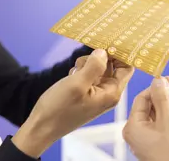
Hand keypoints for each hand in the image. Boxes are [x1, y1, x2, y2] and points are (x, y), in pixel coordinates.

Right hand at [12, 49, 133, 157]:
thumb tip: (104, 52)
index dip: (120, 53)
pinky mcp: (86, 93)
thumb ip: (94, 66)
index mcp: (112, 93)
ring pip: (99, 68)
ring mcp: (96, 93)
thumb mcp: (77, 84)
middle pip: (112, 66)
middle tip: (84, 59)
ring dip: (87, 64)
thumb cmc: (59, 109)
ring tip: (75, 71)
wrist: (41, 128)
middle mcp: (107, 93)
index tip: (106, 41)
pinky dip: (81, 71)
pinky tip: (71, 77)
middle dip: (99, 58)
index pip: (127, 67)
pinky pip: (89, 74)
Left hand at [123, 77, 168, 160]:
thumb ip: (163, 98)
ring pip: (159, 116)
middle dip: (168, 102)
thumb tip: (158, 80)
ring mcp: (146, 141)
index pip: (142, 99)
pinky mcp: (157, 145)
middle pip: (151, 107)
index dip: (157, 88)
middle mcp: (136, 134)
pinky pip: (163, 127)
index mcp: (133, 127)